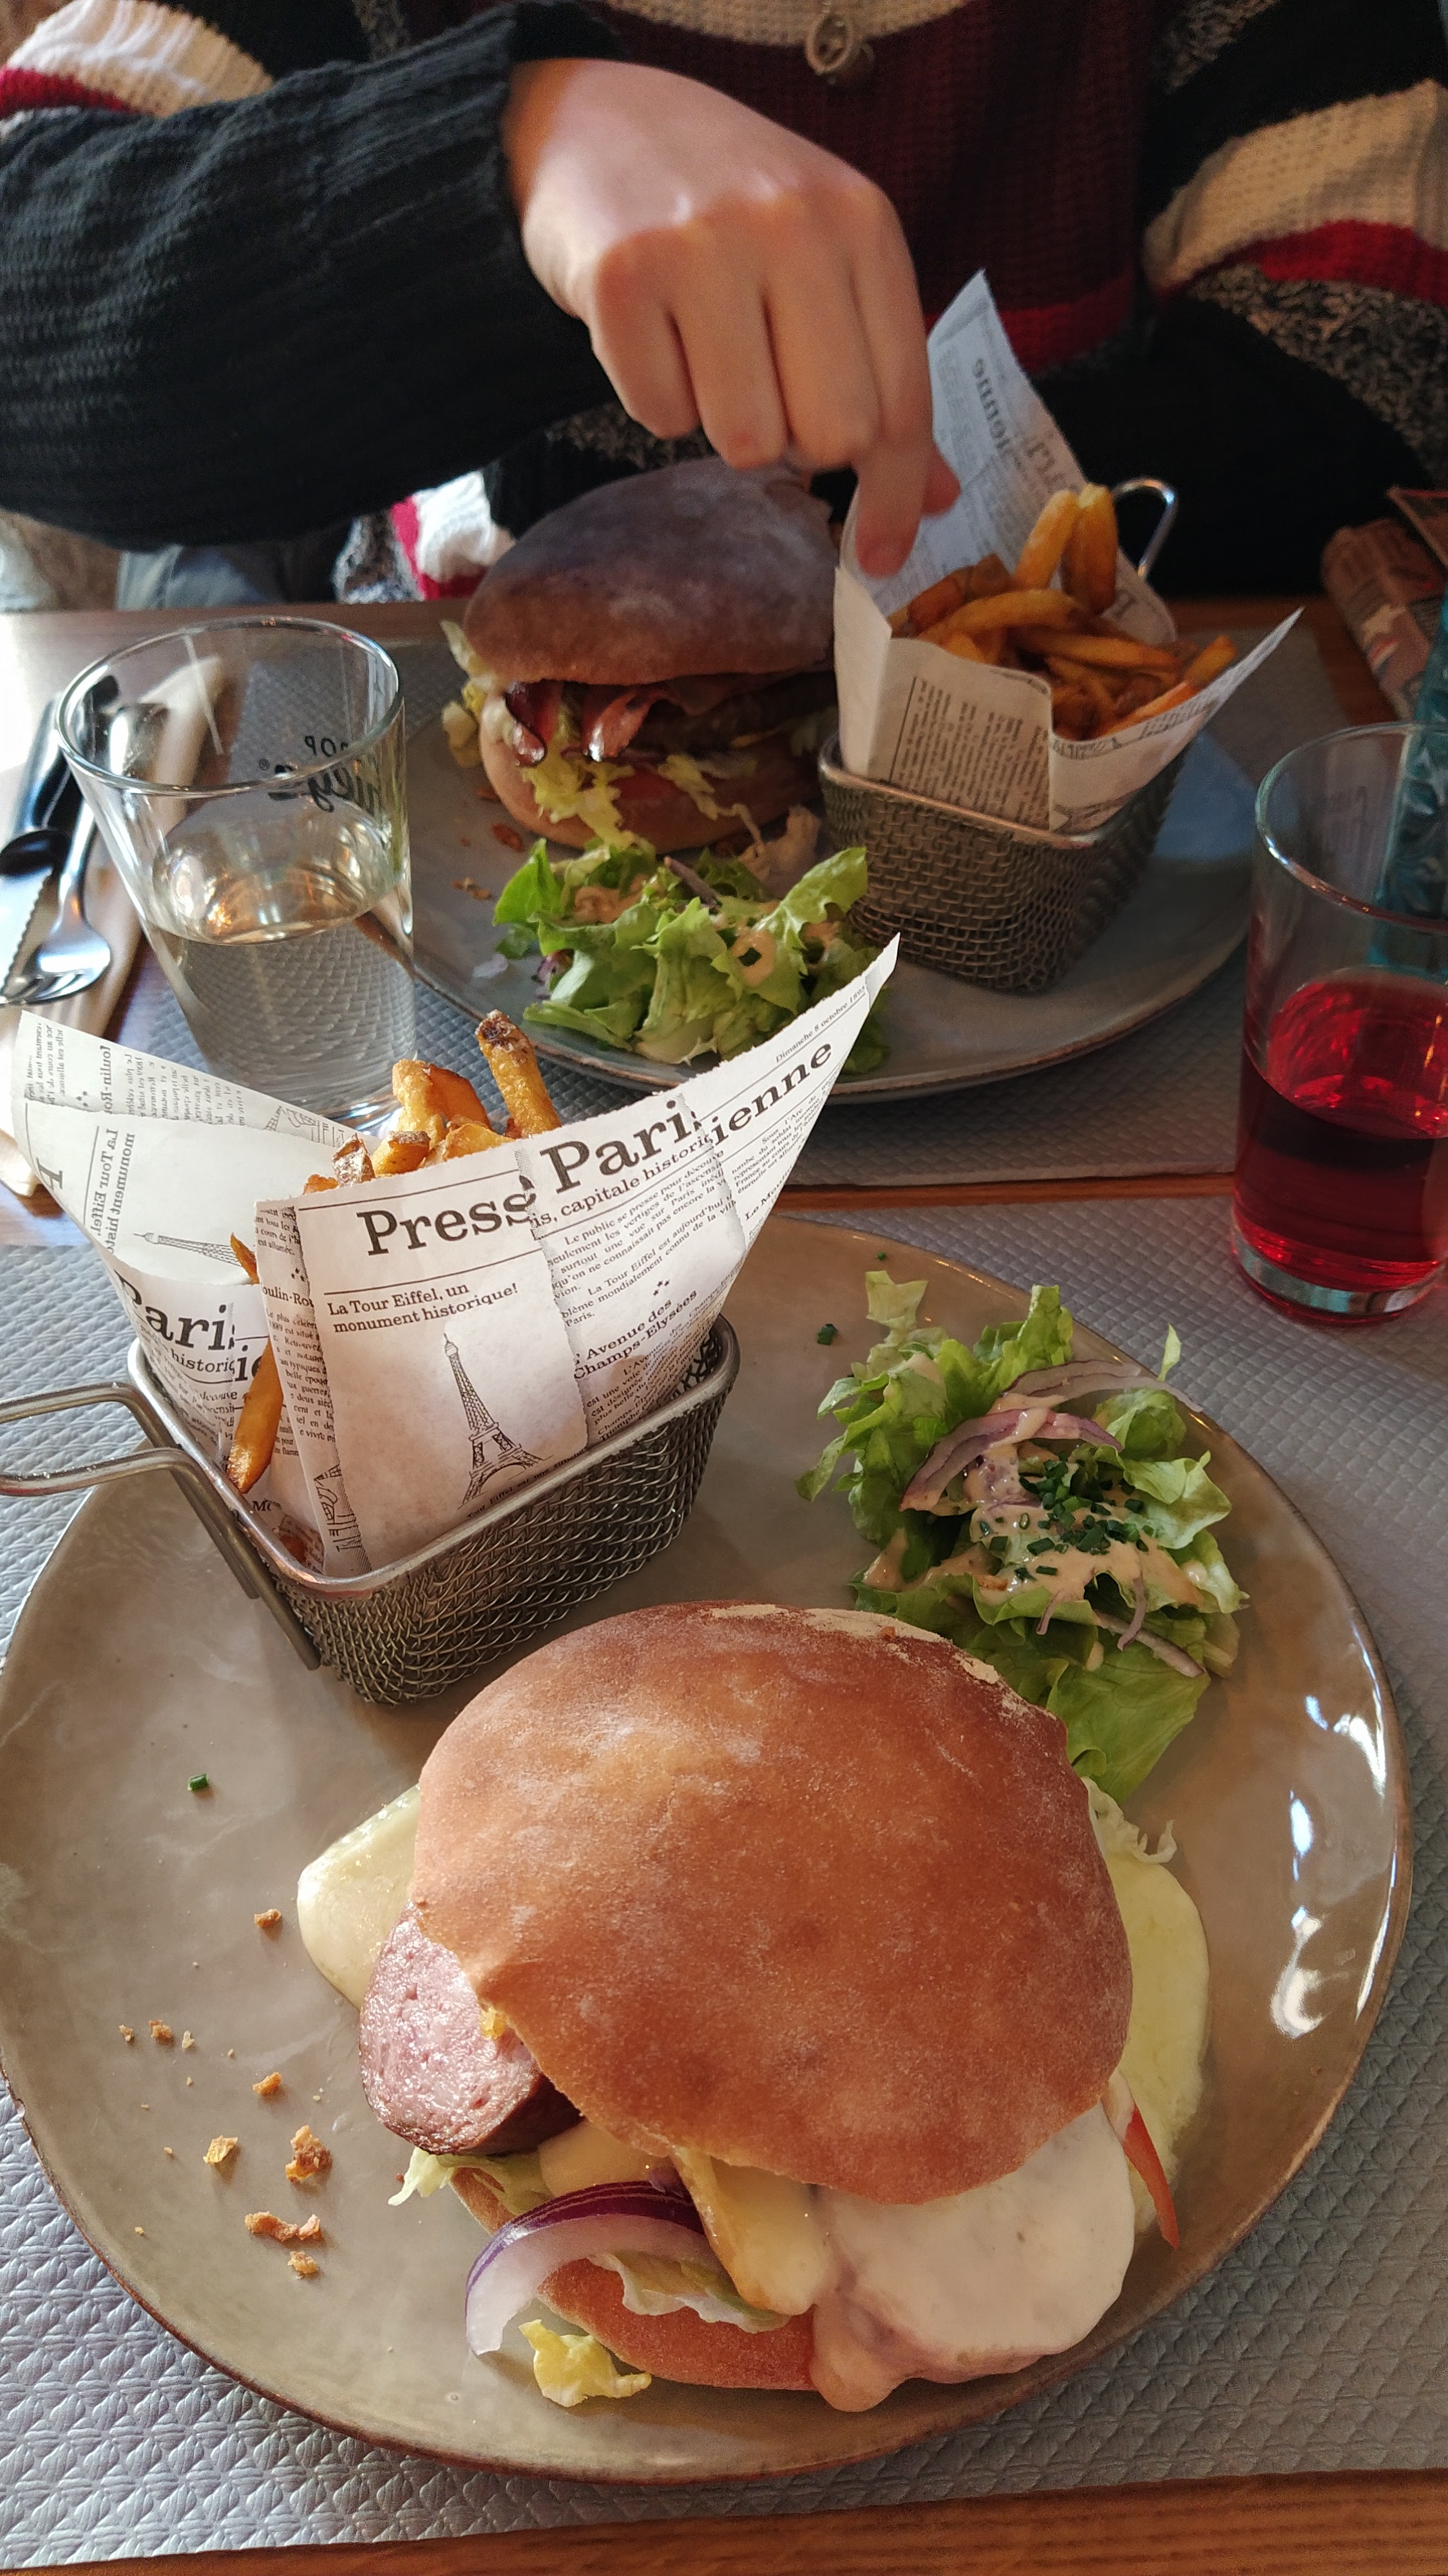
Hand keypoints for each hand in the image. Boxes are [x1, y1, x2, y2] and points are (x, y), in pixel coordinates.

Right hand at [503, 58, 957, 576]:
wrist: (596, 126)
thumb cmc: (727, 212)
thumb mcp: (827, 263)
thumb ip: (883, 374)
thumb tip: (935, 499)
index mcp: (863, 222)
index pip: (901, 400)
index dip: (894, 496)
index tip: (882, 556)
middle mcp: (792, 224)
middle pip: (830, 435)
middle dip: (799, 446)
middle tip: (767, 391)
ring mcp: (702, 246)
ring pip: (745, 439)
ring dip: (725, 424)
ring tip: (706, 351)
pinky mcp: (621, 277)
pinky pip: (660, 415)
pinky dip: (657, 399)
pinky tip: (653, 334)